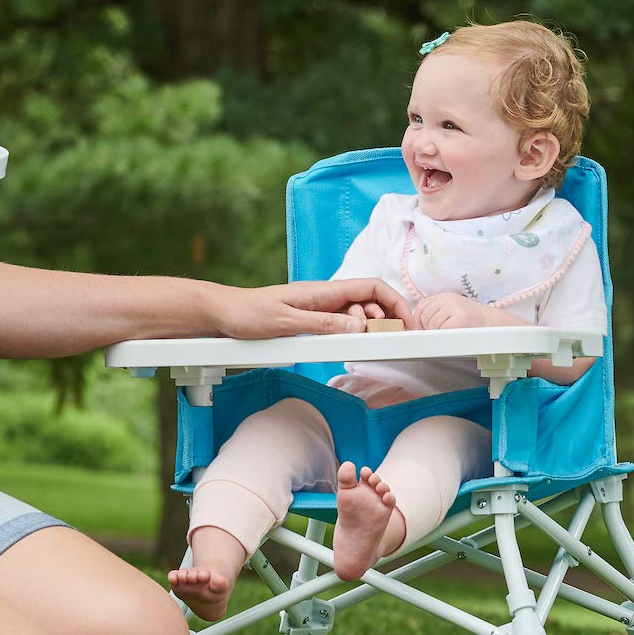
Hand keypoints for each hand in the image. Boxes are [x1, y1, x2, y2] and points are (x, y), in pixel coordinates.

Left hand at [214, 277, 413, 339]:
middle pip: (371, 302)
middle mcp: (325, 297)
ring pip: (358, 315)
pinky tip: (349, 346)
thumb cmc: (248, 313)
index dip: (396, 302)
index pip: (372, 288)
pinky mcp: (311, 321)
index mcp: (323, 291)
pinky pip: (341, 326)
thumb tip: (359, 326)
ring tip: (363, 344)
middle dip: (386, 319)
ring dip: (368, 329)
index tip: (410, 322)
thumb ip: (323, 325)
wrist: (223, 314)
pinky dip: (352, 335)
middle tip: (387, 341)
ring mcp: (320, 309)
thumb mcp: (285, 323)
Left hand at [412, 292, 493, 330]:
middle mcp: (448, 299)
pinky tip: (453, 334)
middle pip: (424, 316)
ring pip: (432, 324)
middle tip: (439, 333)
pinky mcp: (459, 319)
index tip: (423, 329)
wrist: (491, 323)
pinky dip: (444, 335)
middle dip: (428, 328)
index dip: (419, 320)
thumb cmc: (470, 320)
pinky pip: (441, 330)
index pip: (421, 306)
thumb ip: (435, 312)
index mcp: (445, 296)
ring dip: (437, 333)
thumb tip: (416, 325)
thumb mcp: (451, 310)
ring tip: (449, 333)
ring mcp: (454, 308)